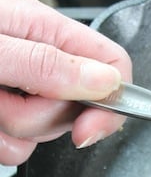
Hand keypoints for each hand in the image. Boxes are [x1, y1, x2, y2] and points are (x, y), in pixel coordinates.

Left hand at [0, 0, 131, 164]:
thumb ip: (48, 64)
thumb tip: (108, 80)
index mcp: (43, 29)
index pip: (113, 64)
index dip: (114, 101)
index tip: (89, 128)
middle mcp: (37, 58)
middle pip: (81, 106)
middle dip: (44, 117)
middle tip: (5, 100)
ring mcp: (21, 89)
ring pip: (48, 129)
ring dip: (15, 129)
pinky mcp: (4, 114)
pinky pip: (20, 146)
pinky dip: (2, 144)